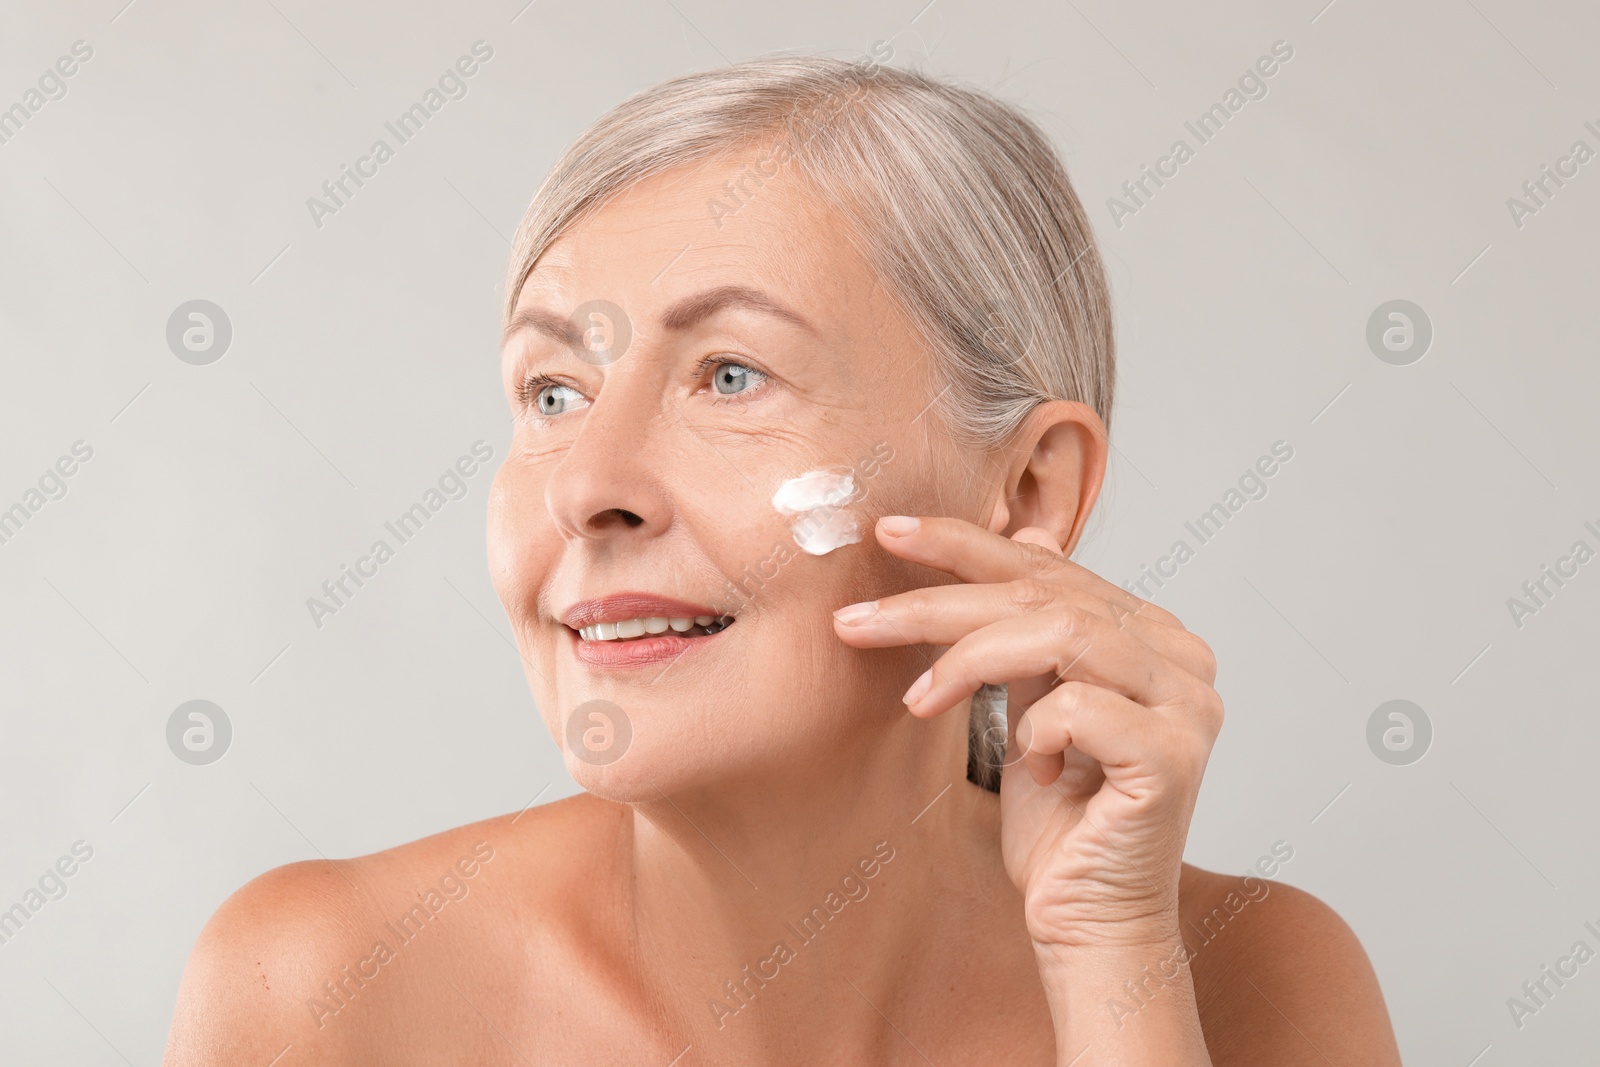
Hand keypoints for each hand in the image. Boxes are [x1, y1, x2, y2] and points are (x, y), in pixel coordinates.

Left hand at [831, 514, 1223, 955]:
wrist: (1089, 925)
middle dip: (938, 600)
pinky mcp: (1174, 755)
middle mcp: (1183, 658)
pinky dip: (1031, 730)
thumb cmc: (1059, 826)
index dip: (966, 544)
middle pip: (1046, 594)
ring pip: (1059, 633)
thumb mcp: (1031, 705)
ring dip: (966, 660)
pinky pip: (1076, 706)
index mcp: (1153, 636)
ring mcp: (1188, 705)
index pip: (1051, 568)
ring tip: (916, 701)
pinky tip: (1028, 771)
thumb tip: (1023, 529)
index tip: (889, 531)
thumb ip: (1032, 629)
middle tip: (858, 618)